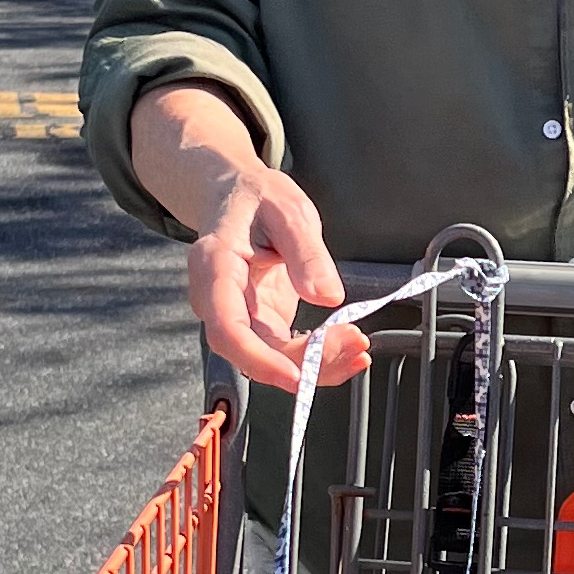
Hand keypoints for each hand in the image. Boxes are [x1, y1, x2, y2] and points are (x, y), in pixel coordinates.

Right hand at [128, 83, 365, 390]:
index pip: (227, 328)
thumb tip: (327, 296)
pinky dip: (318, 358)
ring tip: (359, 350)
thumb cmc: (257, 198)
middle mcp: (218, 301)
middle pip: (253, 351)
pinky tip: (349, 350)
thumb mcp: (287, 210)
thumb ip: (305, 251)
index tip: (298, 376)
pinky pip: (285, 352)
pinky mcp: (260, 323)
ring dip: (317, 365)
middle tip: (354, 347)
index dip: (259, 360)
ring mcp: (239, 316)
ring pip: (271, 359)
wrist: (238, 197)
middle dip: (304, 362)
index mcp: (214, 267)